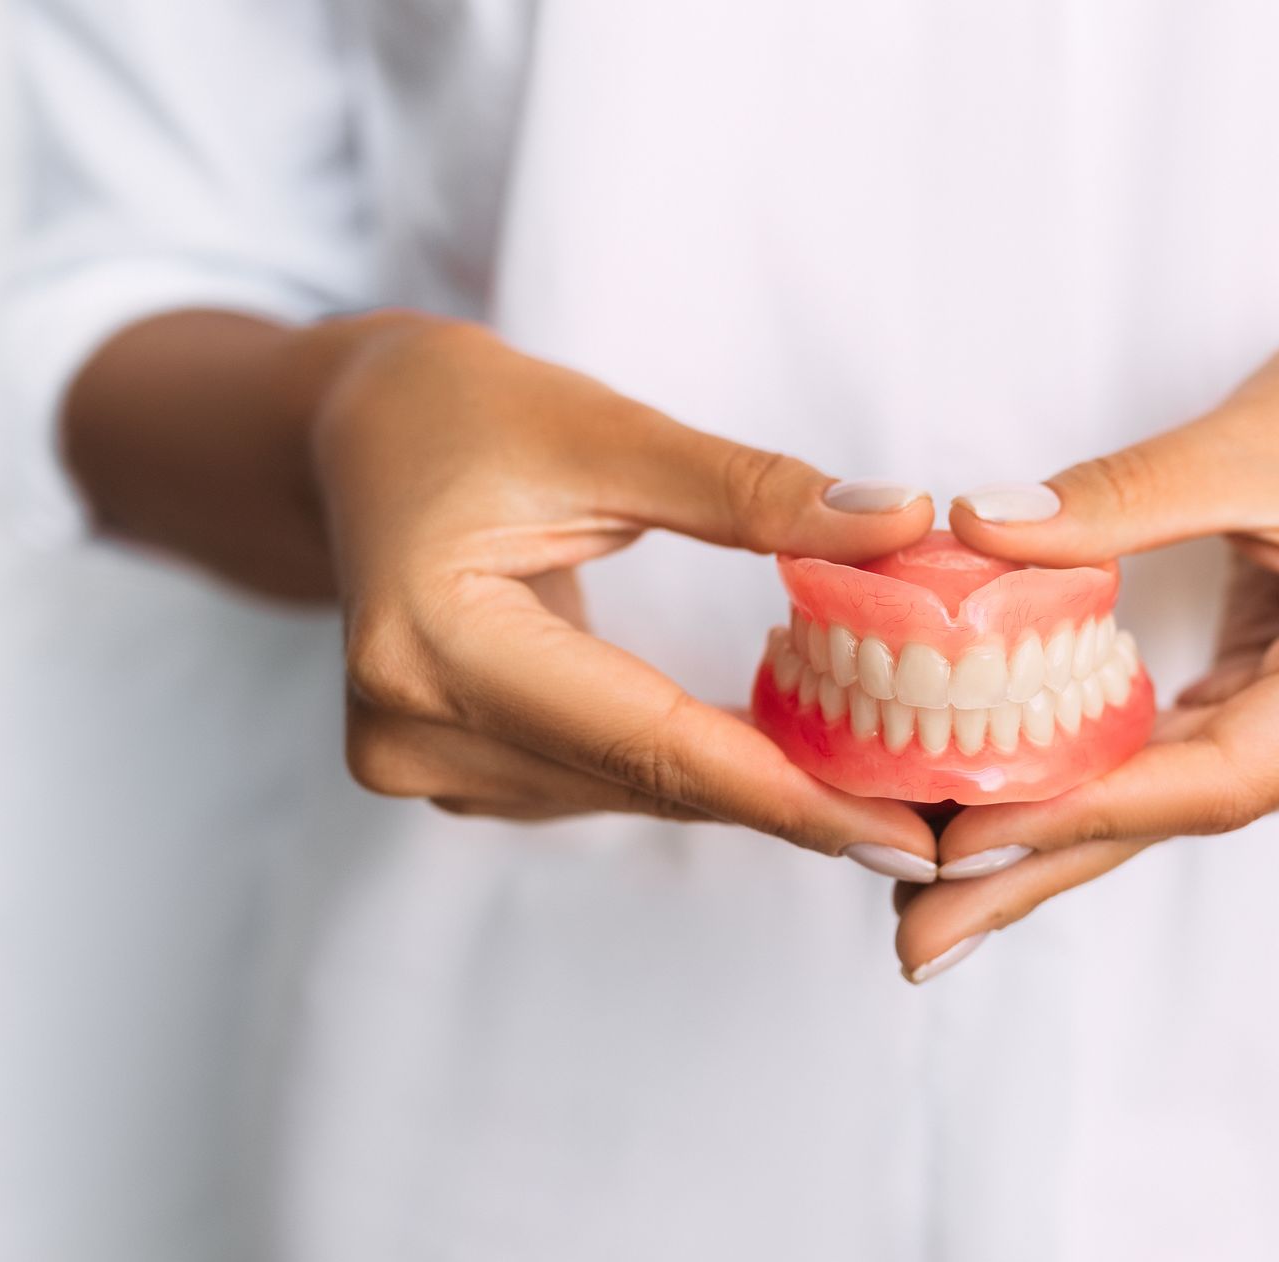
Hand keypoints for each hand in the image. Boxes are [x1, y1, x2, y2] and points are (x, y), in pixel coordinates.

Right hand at [309, 313, 939, 858]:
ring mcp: (419, 764)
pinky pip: (602, 780)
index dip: (788, 793)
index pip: (650, 742)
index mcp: (434, 644)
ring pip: (632, 792)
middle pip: (647, 781)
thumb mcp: (604, 430)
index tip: (906, 833)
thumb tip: (899, 527)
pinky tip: (778, 752)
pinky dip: (691, 766)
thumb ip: (750, 490)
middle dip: (794, 801)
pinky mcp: (446, 769)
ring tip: (879, 782)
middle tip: (930, 821)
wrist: (347, 437)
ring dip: (750, 786)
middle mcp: (412, 731)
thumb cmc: (459, 411)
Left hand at [892, 292, 1278, 979]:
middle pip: (1186, 813)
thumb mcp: (1251, 436)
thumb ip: (1118, 497)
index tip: (961, 840)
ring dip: (1052, 838)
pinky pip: (1176, 758)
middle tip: (919, 940)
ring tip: (930, 894)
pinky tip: (1000, 812)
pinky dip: (1089, 781)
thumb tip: (979, 530)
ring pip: (1171, 798)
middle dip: (1044, 870)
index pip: (1221, 774)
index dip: (1085, 808)